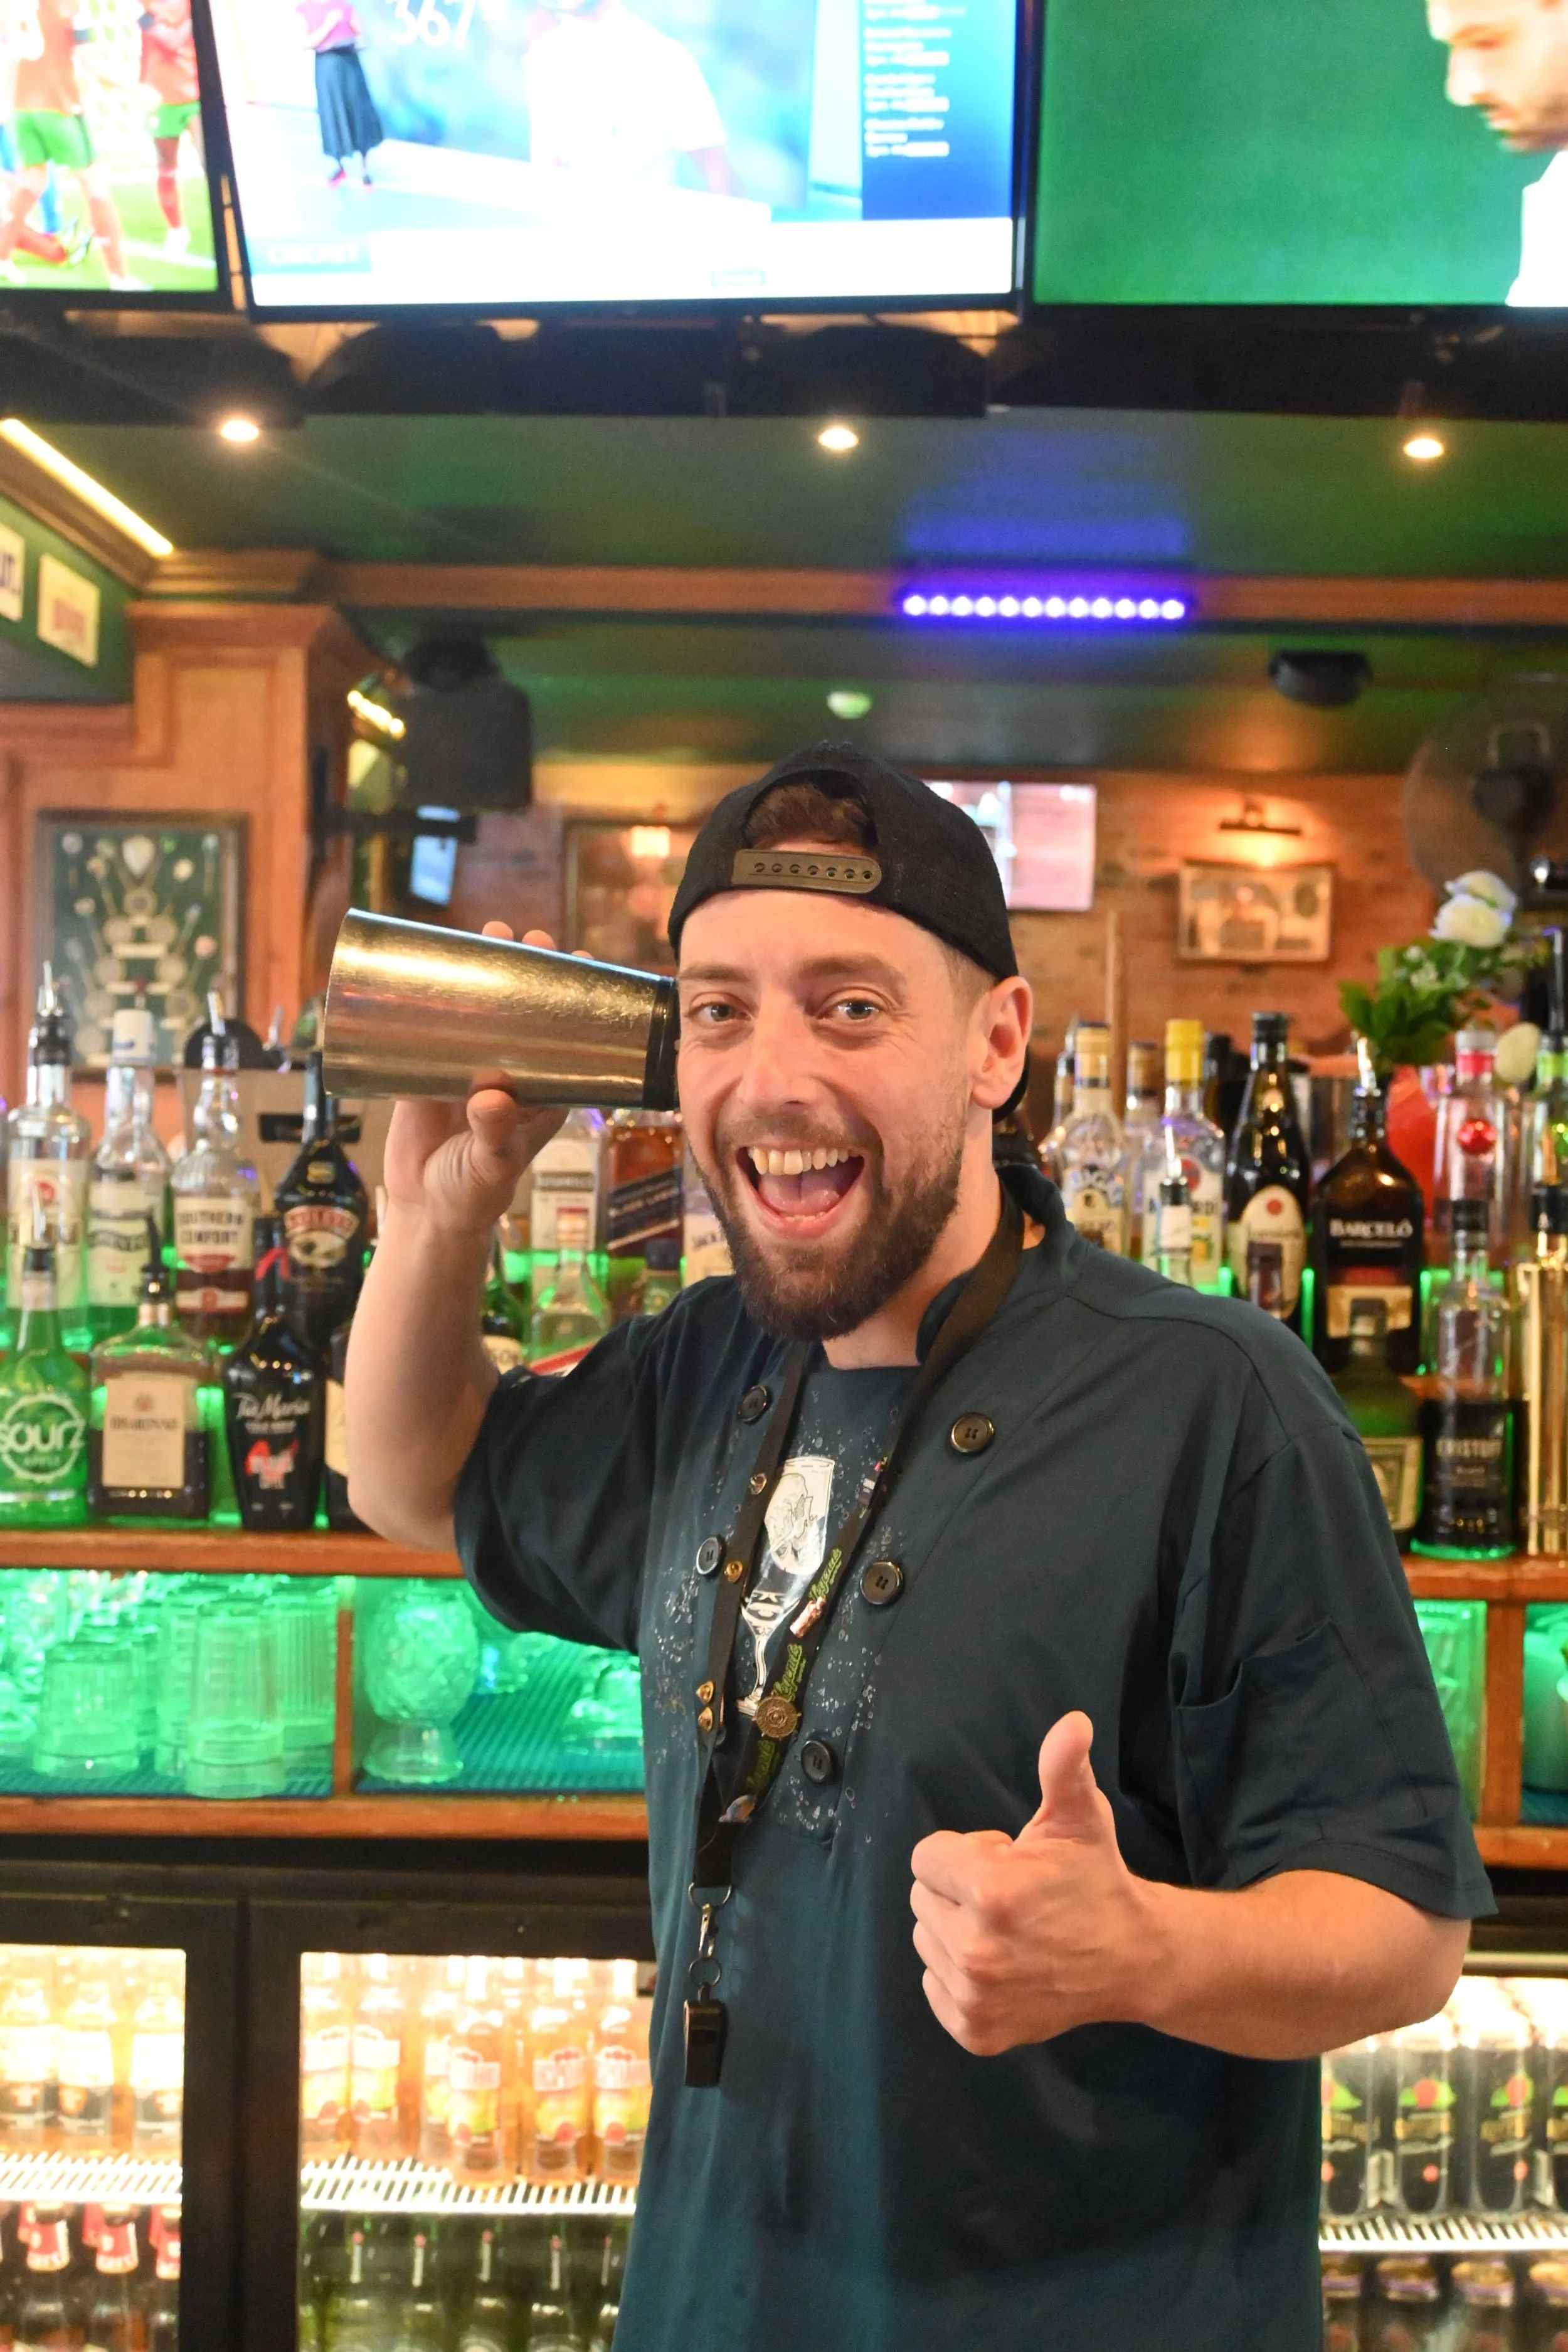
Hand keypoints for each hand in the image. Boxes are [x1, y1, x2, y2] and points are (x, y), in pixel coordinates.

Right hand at [382, 922, 566, 1234]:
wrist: (426, 1210)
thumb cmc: (474, 1192)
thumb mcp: (491, 1165)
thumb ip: (494, 1134)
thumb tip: (491, 1097)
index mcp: (543, 1090)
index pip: (568, 1036)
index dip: (577, 998)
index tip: (582, 959)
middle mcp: (511, 1071)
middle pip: (525, 1010)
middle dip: (529, 969)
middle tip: (532, 937)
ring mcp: (470, 1066)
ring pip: (482, 1008)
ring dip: (485, 970)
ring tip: (490, 932)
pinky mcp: (429, 1068)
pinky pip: (435, 1025)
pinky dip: (435, 994)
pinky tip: (433, 960)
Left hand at [909, 1713, 1161, 2054]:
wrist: (1131, 1960)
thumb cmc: (1096, 1880)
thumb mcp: (1080, 1818)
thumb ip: (1062, 1768)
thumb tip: (1073, 1723)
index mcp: (991, 1891)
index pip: (925, 1857)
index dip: (965, 1852)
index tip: (1005, 1860)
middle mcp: (976, 1949)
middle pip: (921, 1897)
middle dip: (957, 1889)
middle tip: (1010, 1896)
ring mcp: (975, 1996)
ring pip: (926, 1940)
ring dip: (956, 1929)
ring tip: (1009, 1929)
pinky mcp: (976, 2032)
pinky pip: (934, 1987)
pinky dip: (957, 1975)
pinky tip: (1003, 1965)